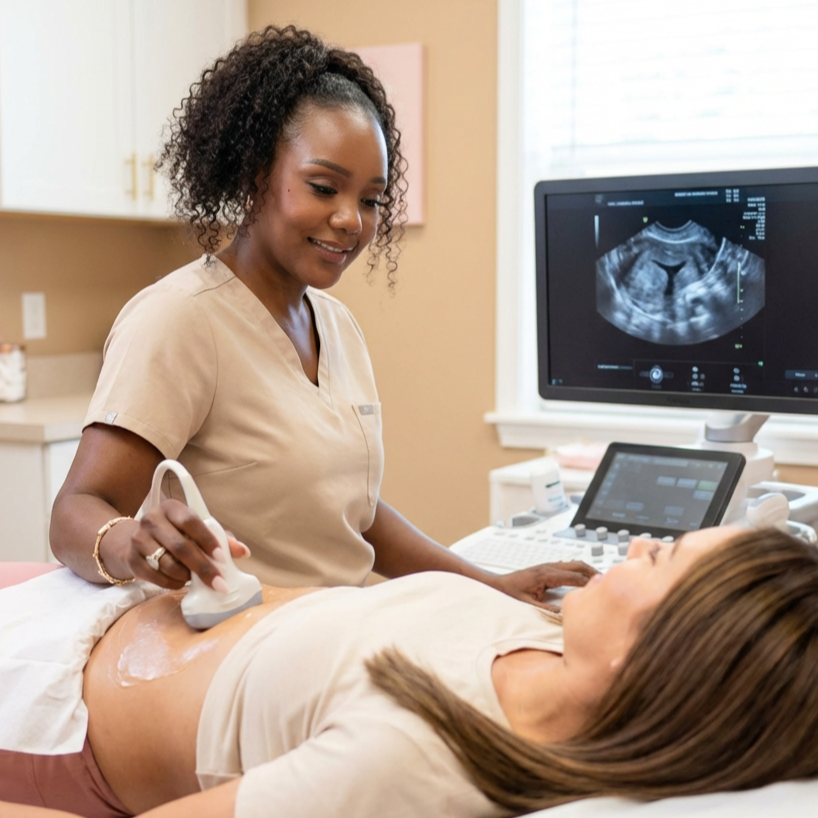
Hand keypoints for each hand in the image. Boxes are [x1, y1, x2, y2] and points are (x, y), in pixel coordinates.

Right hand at [108, 499, 250, 590]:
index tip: (222, 558)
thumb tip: (244, 552)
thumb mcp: (196, 530)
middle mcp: (152, 519)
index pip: (191, 521)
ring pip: (166, 563)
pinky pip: (153, 576)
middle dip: (202, 567)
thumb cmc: (175, 534)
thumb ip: (220, 538)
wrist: (133, 541)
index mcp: (172, 507)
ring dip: (186, 575)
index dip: (208, 540)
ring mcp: (138, 539)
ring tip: (194, 578)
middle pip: (180, 546)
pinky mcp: (130, 559)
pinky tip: (180, 582)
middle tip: (218, 583)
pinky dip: (170, 583)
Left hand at [484, 561, 597, 609]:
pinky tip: (584, 579)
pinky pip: (568, 566)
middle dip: (594, 572)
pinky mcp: (546, 568)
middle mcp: (548, 567)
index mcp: (546, 575)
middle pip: (578, 565)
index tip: (603, 590)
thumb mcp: (529, 606)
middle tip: (609, 582)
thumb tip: (567, 614)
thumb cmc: (509, 593)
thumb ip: (548, 610)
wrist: (496, 585)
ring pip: (574, 563)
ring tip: (601, 581)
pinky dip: (579, 571)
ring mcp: (547, 566)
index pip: (576, 577)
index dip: (591, 584)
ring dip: (588, 570)